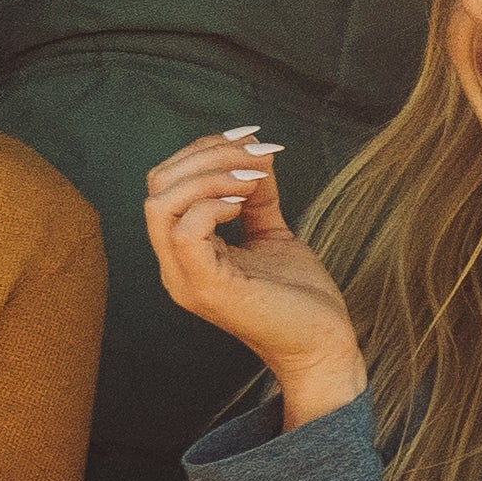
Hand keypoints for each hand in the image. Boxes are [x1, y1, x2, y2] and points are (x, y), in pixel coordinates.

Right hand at [144, 131, 367, 422]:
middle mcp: (174, 266)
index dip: (203, 149)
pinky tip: (245, 203)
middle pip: (158, 185)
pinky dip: (212, 203)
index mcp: (184, 253)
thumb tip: (255, 151)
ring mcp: (185, 279)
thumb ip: (255, 197)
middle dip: (208, 155)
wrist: (324, 343)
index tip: (251, 137)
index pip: (165, 183)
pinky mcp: (207, 288)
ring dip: (212, 175)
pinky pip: (185, 231)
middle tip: (257, 156)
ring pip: (162, 203)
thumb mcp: (271, 233)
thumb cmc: (298, 296)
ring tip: (254, 178)